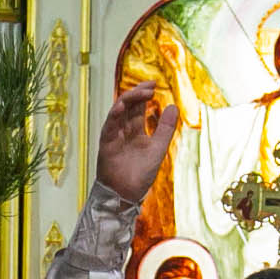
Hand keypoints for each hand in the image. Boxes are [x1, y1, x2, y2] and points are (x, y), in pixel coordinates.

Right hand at [97, 81, 180, 203]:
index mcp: (136, 130)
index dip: (145, 94)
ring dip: (128, 100)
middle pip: (129, 105)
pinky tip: (122, 107)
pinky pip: (108, 126)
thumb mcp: (158, 148)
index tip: (155, 83)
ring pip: (118, 111)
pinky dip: (114, 116)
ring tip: (142, 92)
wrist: (126, 195)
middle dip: (138, 93)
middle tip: (151, 85)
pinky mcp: (106, 144)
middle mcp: (123, 130)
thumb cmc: (140, 175)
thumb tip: (173, 106)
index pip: (139, 106)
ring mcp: (114, 135)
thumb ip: (165, 129)